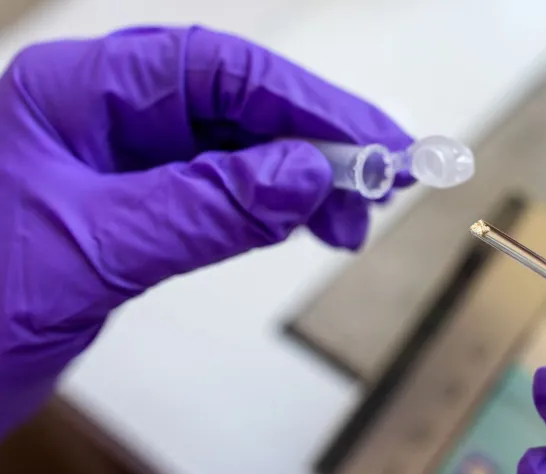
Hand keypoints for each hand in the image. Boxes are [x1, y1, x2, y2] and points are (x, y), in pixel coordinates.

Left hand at [0, 27, 413, 436]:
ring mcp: (119, 164)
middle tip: (388, 179)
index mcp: (78, 93)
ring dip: (302, 176)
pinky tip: (305, 221)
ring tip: (352, 218)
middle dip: (316, 138)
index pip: (216, 71)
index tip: (374, 142)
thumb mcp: (93, 252)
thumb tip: (305, 175)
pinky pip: (219, 191)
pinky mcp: (133, 211)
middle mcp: (102, 114)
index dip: (306, 101)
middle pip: (235, 102)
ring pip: (235, 147)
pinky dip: (270, 206)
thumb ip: (204, 208)